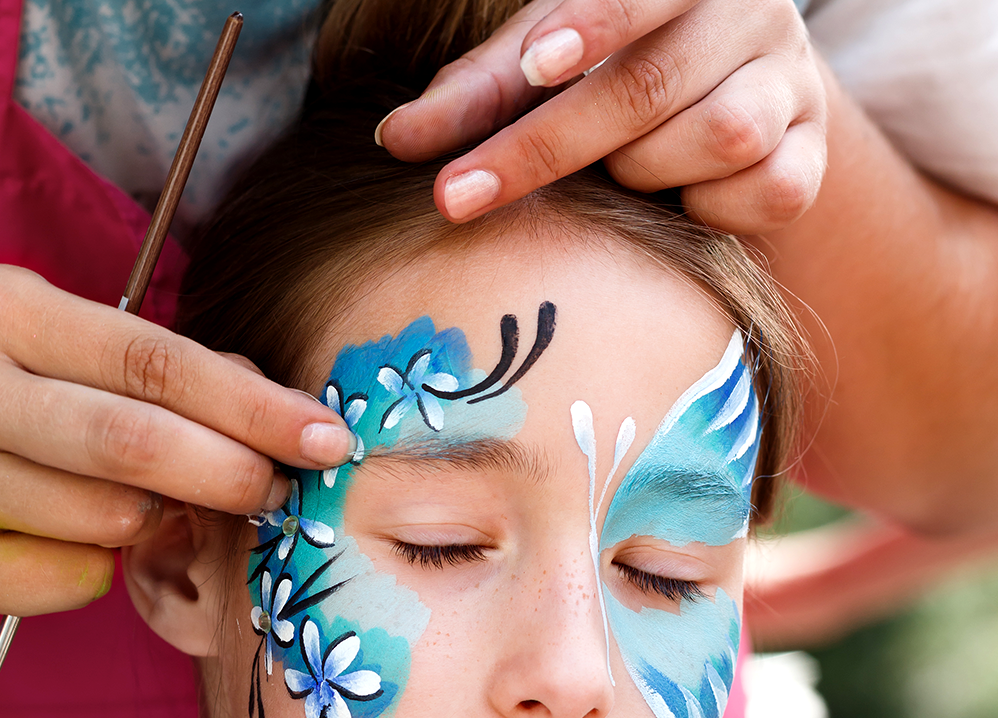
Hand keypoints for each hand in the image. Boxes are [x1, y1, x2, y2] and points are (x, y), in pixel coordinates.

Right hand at [0, 265, 353, 618]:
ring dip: (150, 520)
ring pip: (109, 520)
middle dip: (230, 475)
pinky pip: (72, 579)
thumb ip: (157, 375)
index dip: (256, 408)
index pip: (157, 362)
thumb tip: (280, 420)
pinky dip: (97, 565)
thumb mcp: (58, 347)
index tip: (328, 438)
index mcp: (4, 311)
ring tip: (129, 497)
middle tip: (277, 491)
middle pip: (135, 445)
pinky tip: (62, 534)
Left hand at [377, 0, 825, 233]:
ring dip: (646, 172)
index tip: (533, 67)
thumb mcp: (553, 63)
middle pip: (650, 85)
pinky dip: (711, 210)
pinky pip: (764, 192)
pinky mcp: (811, 158)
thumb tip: (394, 139)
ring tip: (626, 172)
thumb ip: (484, 90)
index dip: (588, 25)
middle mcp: (752, 14)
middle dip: (545, 149)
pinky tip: (684, 202)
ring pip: (716, 138)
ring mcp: (792, 86)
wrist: (739, 109)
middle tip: (458, 197)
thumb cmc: (628, 73)